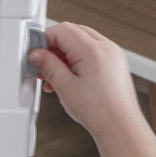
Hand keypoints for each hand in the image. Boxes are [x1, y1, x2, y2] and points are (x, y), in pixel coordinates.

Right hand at [27, 22, 142, 142]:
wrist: (120, 126)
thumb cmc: (99, 111)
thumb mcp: (65, 86)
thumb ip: (48, 66)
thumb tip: (36, 55)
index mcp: (93, 50)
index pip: (62, 30)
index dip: (44, 40)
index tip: (35, 53)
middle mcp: (106, 47)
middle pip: (72, 33)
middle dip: (54, 47)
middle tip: (42, 65)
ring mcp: (113, 54)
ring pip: (81, 42)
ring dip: (64, 55)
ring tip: (54, 76)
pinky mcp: (115, 63)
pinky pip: (92, 52)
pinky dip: (77, 60)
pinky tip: (68, 78)